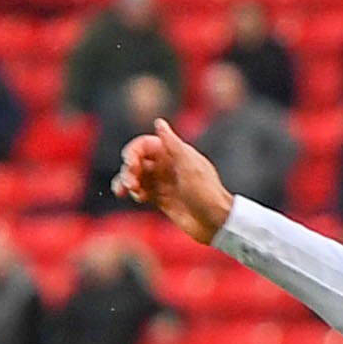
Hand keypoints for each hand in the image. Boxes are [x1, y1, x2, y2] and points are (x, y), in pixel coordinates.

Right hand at [114, 117, 236, 245]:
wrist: (216, 222)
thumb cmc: (206, 191)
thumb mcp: (189, 165)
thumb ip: (172, 144)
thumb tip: (159, 122)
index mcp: (174, 153)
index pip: (144, 145)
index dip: (133, 152)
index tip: (130, 164)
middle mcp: (166, 165)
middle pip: (136, 161)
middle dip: (128, 170)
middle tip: (131, 183)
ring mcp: (163, 182)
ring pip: (136, 177)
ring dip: (126, 182)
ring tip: (126, 191)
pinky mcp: (161, 199)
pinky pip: (140, 192)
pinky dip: (134, 193)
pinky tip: (138, 198)